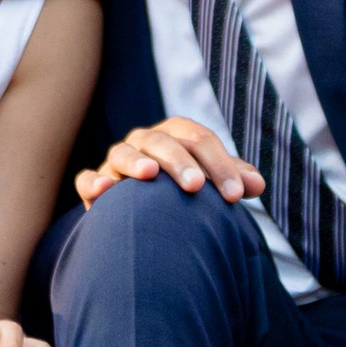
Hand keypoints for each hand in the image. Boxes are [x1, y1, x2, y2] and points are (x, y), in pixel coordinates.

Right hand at [75, 116, 263, 208]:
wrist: (143, 209)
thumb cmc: (183, 189)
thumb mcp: (209, 181)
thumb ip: (232, 179)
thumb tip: (257, 184)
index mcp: (175, 137)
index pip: (199, 139)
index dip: (219, 164)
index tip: (235, 195)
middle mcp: (145, 143)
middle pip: (162, 142)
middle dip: (180, 161)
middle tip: (196, 186)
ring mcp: (117, 162)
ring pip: (123, 153)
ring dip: (136, 161)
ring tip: (150, 174)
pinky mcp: (96, 184)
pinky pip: (88, 179)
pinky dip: (94, 182)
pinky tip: (105, 191)